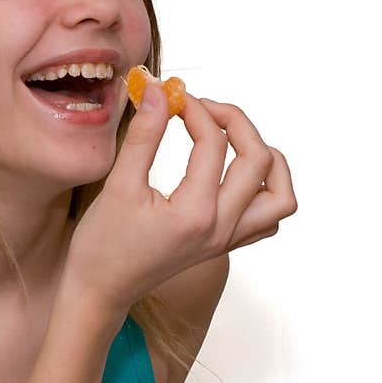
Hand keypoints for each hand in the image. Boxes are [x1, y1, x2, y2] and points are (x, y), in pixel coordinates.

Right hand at [63, 82, 297, 321]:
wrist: (100, 291)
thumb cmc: (102, 245)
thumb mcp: (118, 184)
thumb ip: (144, 135)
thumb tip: (158, 91)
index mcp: (196, 213)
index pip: (213, 143)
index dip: (192, 108)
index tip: (168, 95)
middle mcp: (222, 228)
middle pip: (259, 160)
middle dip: (234, 121)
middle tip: (200, 107)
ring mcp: (228, 240)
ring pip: (280, 194)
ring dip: (264, 157)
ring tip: (230, 137)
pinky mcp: (224, 245)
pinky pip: (268, 217)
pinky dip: (263, 189)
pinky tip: (232, 173)